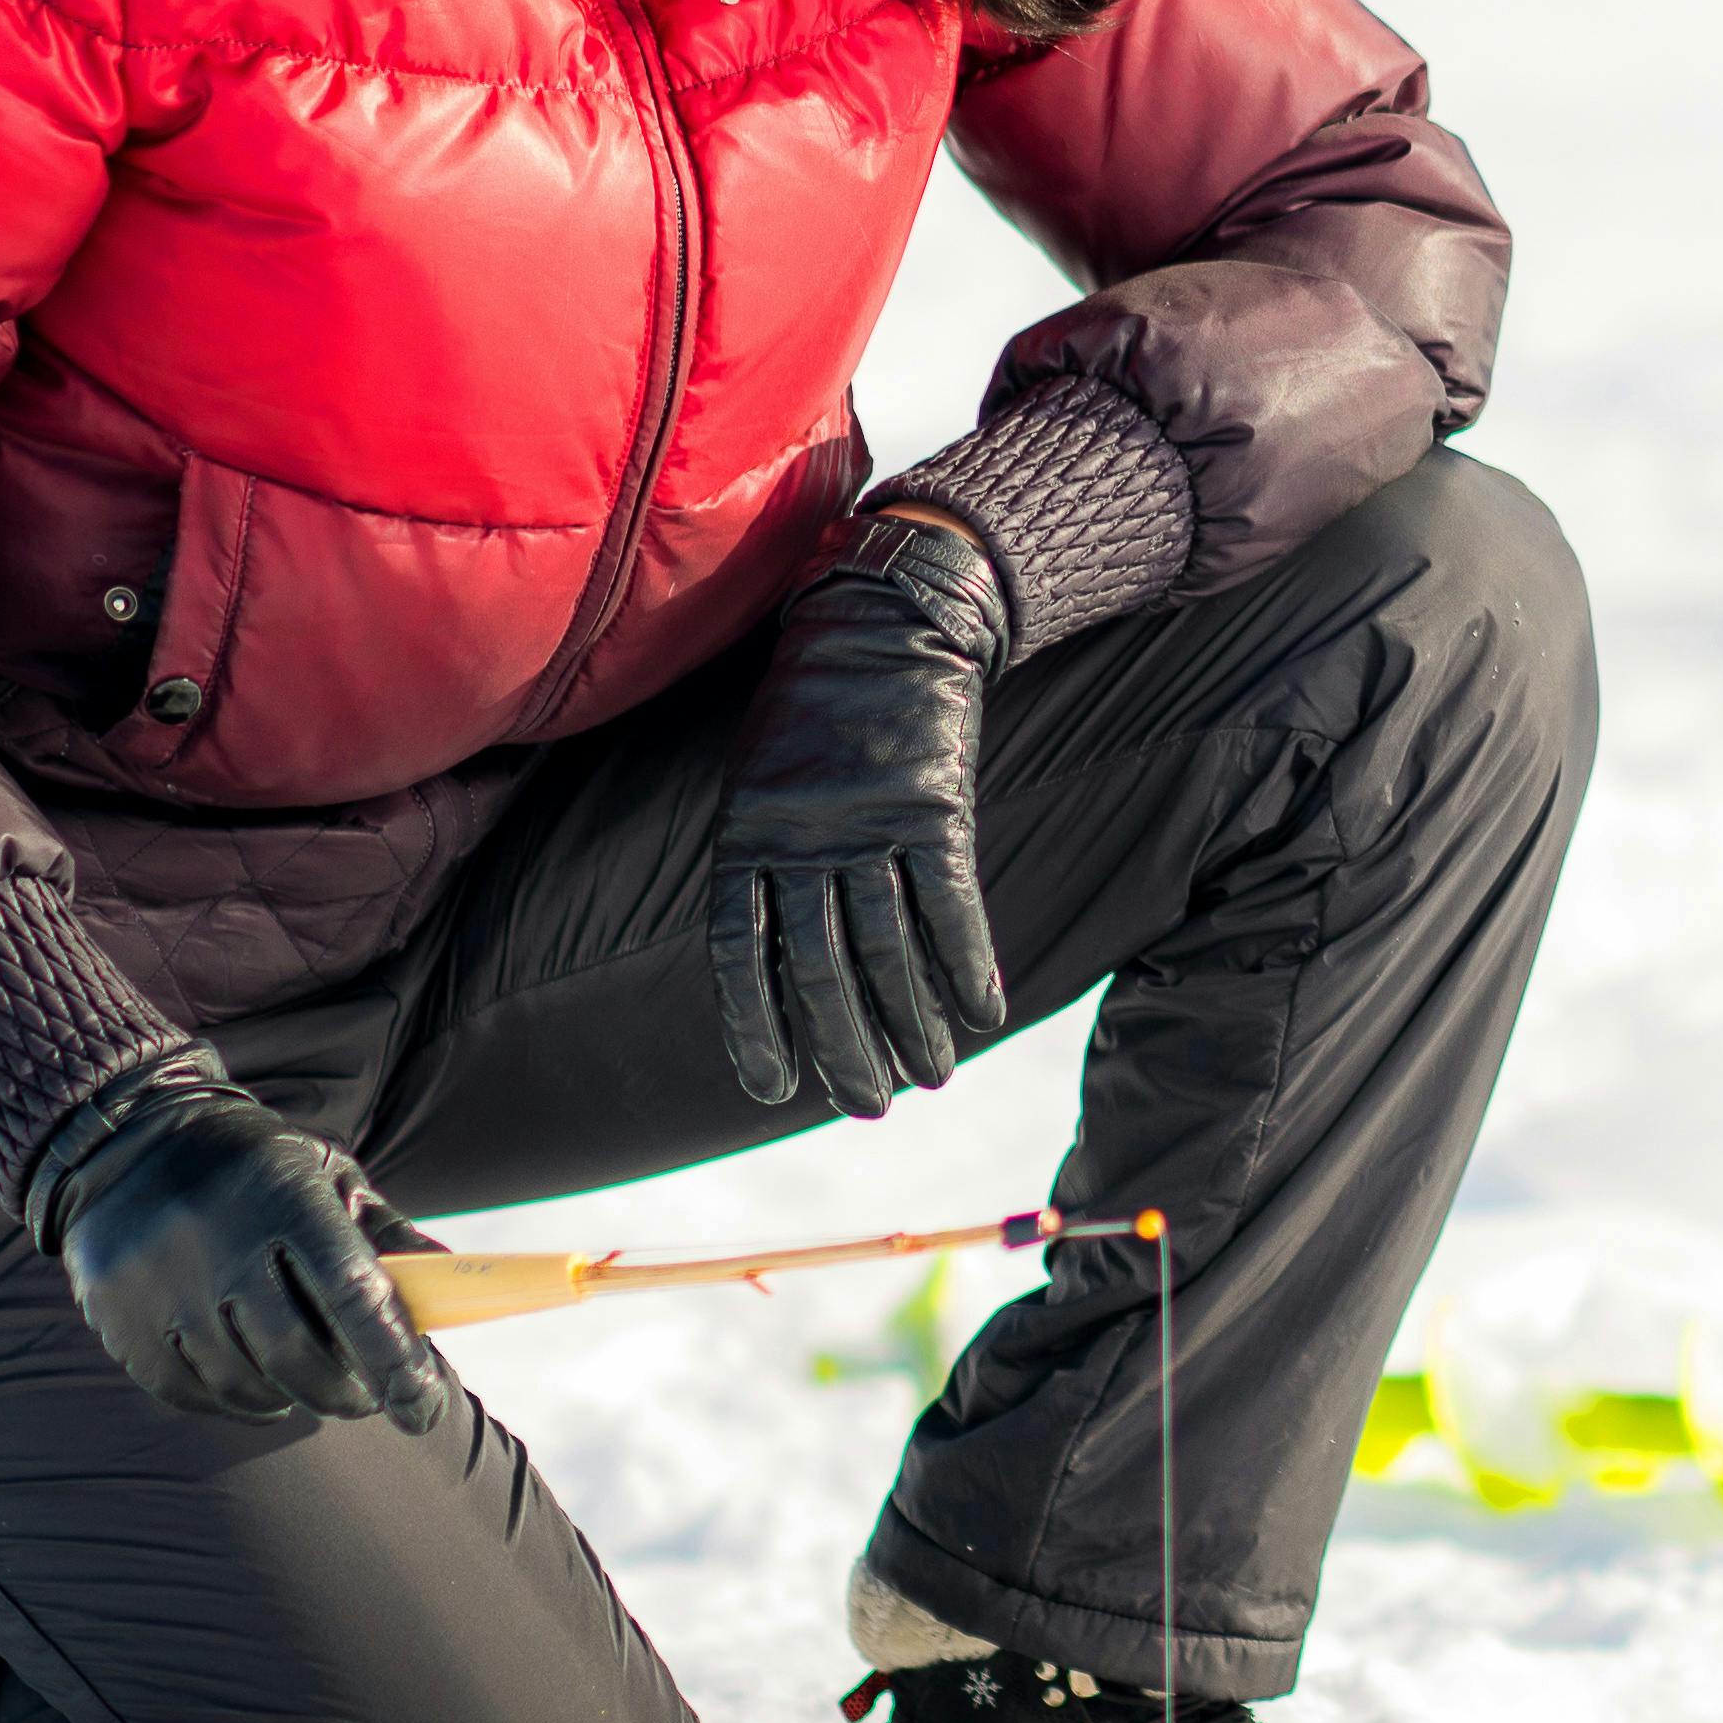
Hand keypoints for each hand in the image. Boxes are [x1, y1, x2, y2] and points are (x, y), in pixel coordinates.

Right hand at [18, 1059, 450, 1431]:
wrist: (134, 1142)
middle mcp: (218, 1238)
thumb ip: (390, 1237)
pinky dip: (232, 1399)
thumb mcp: (330, 1178)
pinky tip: (250, 1379)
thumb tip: (453, 1290)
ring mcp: (160, 1282)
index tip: (424, 1408)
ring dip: (287, 1397)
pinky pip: (190, 1392)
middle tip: (365, 1399)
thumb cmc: (259, 1169)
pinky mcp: (119, 1318)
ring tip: (302, 1382)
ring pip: (243, 1382)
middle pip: (295, 1354)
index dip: (395, 1361)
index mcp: (284, 1197)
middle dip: (343, 1393)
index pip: (352, 1294)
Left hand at [706, 506, 1013, 1116]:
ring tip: (930, 1075)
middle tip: (867, 1103)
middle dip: (844, 1045)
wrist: (882, 620)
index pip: (740, 953)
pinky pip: (950, 905)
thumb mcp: (759, 778)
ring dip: (912, 1023)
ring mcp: (868, 824)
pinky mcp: (933, 807)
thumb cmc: (815, 706)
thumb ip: (766, 859)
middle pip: (820, 967)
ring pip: (888, 949)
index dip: (755, 1024)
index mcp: (745, 834)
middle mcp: (801, 838)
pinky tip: (983, 1011)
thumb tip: (781, 953)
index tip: (772, 1087)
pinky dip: (967, 964)